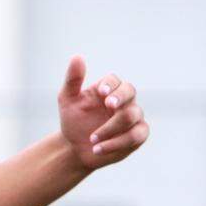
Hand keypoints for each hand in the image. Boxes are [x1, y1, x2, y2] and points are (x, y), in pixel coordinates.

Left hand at [57, 56, 149, 170]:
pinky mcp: (138, 135)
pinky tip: (98, 149)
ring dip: (110, 128)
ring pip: (132, 116)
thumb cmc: (73, 120)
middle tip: (108, 105)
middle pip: (130, 92)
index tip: (102, 92)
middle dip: (120, 97)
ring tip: (91, 139)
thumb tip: (77, 56)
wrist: (75, 147)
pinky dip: (116, 143)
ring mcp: (134, 116)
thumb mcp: (67, 100)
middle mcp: (124, 100)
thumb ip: (73, 80)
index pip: (115, 80)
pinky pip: (136, 135)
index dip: (111, 84)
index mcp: (108, 89)